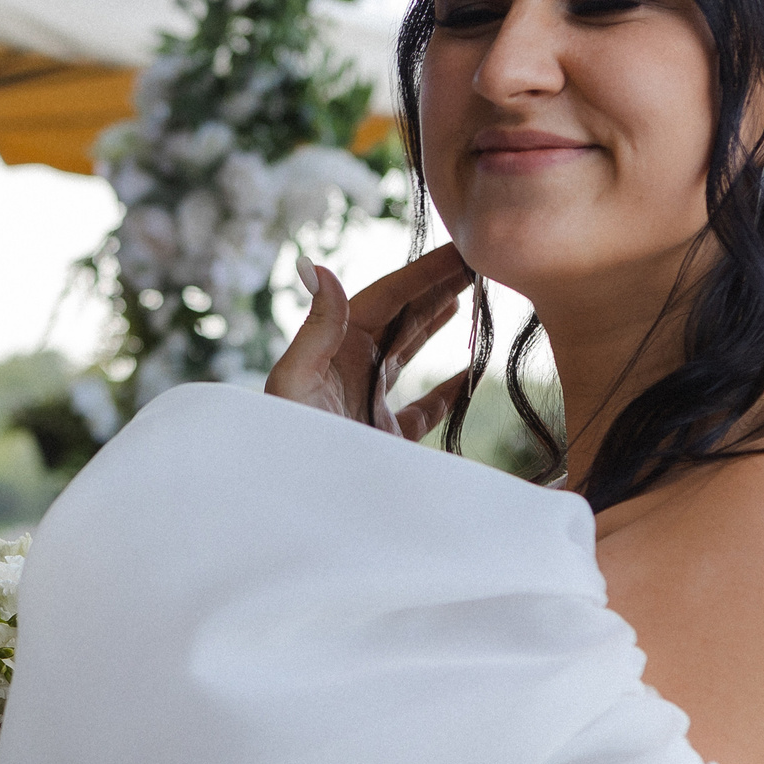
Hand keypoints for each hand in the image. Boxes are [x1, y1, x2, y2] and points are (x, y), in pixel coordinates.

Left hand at [266, 241, 475, 439]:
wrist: (297, 514)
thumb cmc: (287, 448)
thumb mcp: (295, 383)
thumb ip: (316, 328)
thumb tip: (318, 265)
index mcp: (332, 349)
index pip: (385, 297)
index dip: (422, 272)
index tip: (459, 249)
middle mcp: (351, 369)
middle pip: (401, 317)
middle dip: (437, 288)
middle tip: (477, 262)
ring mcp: (368, 403)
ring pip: (410, 353)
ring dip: (437, 325)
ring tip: (470, 297)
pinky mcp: (384, 439)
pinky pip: (422, 409)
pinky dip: (447, 391)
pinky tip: (470, 373)